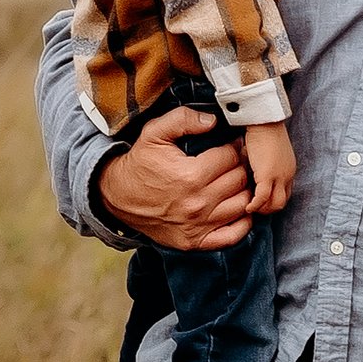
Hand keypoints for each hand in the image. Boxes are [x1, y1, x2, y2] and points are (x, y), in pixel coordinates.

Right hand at [92, 107, 255, 249]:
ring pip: (243, 205)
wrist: (117, 196)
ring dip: (245, 191)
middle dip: (242, 166)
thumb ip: (183, 119)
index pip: (232, 157)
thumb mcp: (154, 133)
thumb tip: (213, 121)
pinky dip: (243, 222)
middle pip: (240, 180)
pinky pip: (234, 235)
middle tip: (238, 160)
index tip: (232, 144)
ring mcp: (198, 226)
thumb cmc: (139, 163)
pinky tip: (237, 207)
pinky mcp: (195, 242)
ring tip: (236, 180)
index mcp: (191, 175)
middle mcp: (198, 203)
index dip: (235, 147)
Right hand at [241, 120, 296, 214]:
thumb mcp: (267, 151)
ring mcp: (279, 176)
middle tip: (253, 208)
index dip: (271, 200)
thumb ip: (263, 163)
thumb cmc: (263, 129)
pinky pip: (262, 198)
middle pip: (281, 202)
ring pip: (275, 205)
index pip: (284, 193)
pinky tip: (246, 207)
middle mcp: (287, 175)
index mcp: (288, 169)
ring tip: (249, 208)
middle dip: (267, 209)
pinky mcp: (267, 175)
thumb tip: (250, 170)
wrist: (263, 120)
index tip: (259, 201)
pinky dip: (254, 206)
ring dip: (262, 210)